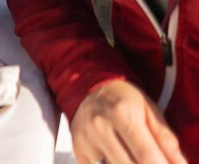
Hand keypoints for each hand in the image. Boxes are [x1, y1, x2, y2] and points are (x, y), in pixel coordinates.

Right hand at [71, 80, 185, 163]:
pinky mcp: (78, 151)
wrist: (87, 88)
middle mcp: (101, 128)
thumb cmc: (122, 99)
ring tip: (134, 158)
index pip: (146, 156)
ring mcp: (86, 141)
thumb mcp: (149, 110)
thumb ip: (165, 139)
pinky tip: (119, 159)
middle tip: (153, 162)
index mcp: (122, 115)